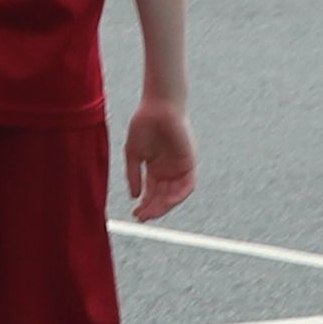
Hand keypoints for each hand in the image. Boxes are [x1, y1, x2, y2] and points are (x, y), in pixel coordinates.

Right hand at [123, 97, 197, 224]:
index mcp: (155, 168)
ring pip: (174, 194)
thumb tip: (134, 196)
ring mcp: (179, 167)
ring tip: (152, 212)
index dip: (145, 205)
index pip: (152, 193)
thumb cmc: (144, 124)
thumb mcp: (133, 154)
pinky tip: (166, 201)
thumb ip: (134, 175)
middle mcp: (168, 170)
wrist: (158, 106)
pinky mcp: (189, 162)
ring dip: (164, 205)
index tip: (135, 214)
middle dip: (153, 208)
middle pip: (162, 196)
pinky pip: (187, 185)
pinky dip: (177, 195)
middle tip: (142, 217)